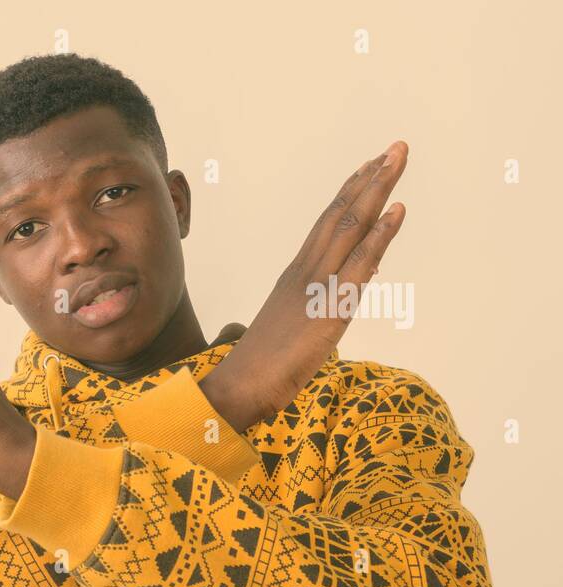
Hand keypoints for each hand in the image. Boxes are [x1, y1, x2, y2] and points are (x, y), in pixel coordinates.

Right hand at [201, 141, 408, 430]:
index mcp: (296, 277)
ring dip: (377, 191)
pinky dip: (381, 234)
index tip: (369, 168)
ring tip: (397, 158)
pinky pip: (361, 263)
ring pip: (351, 227)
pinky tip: (398, 210)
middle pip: (341, 215)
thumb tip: (315, 312)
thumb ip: (299, 315)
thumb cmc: (257, 369)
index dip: (350, 195)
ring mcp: (318, 286)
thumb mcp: (284, 333)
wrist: (241, 386)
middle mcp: (307, 272)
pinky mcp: (331, 307)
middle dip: (369, 179)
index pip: (327, 226)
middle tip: (394, 147)